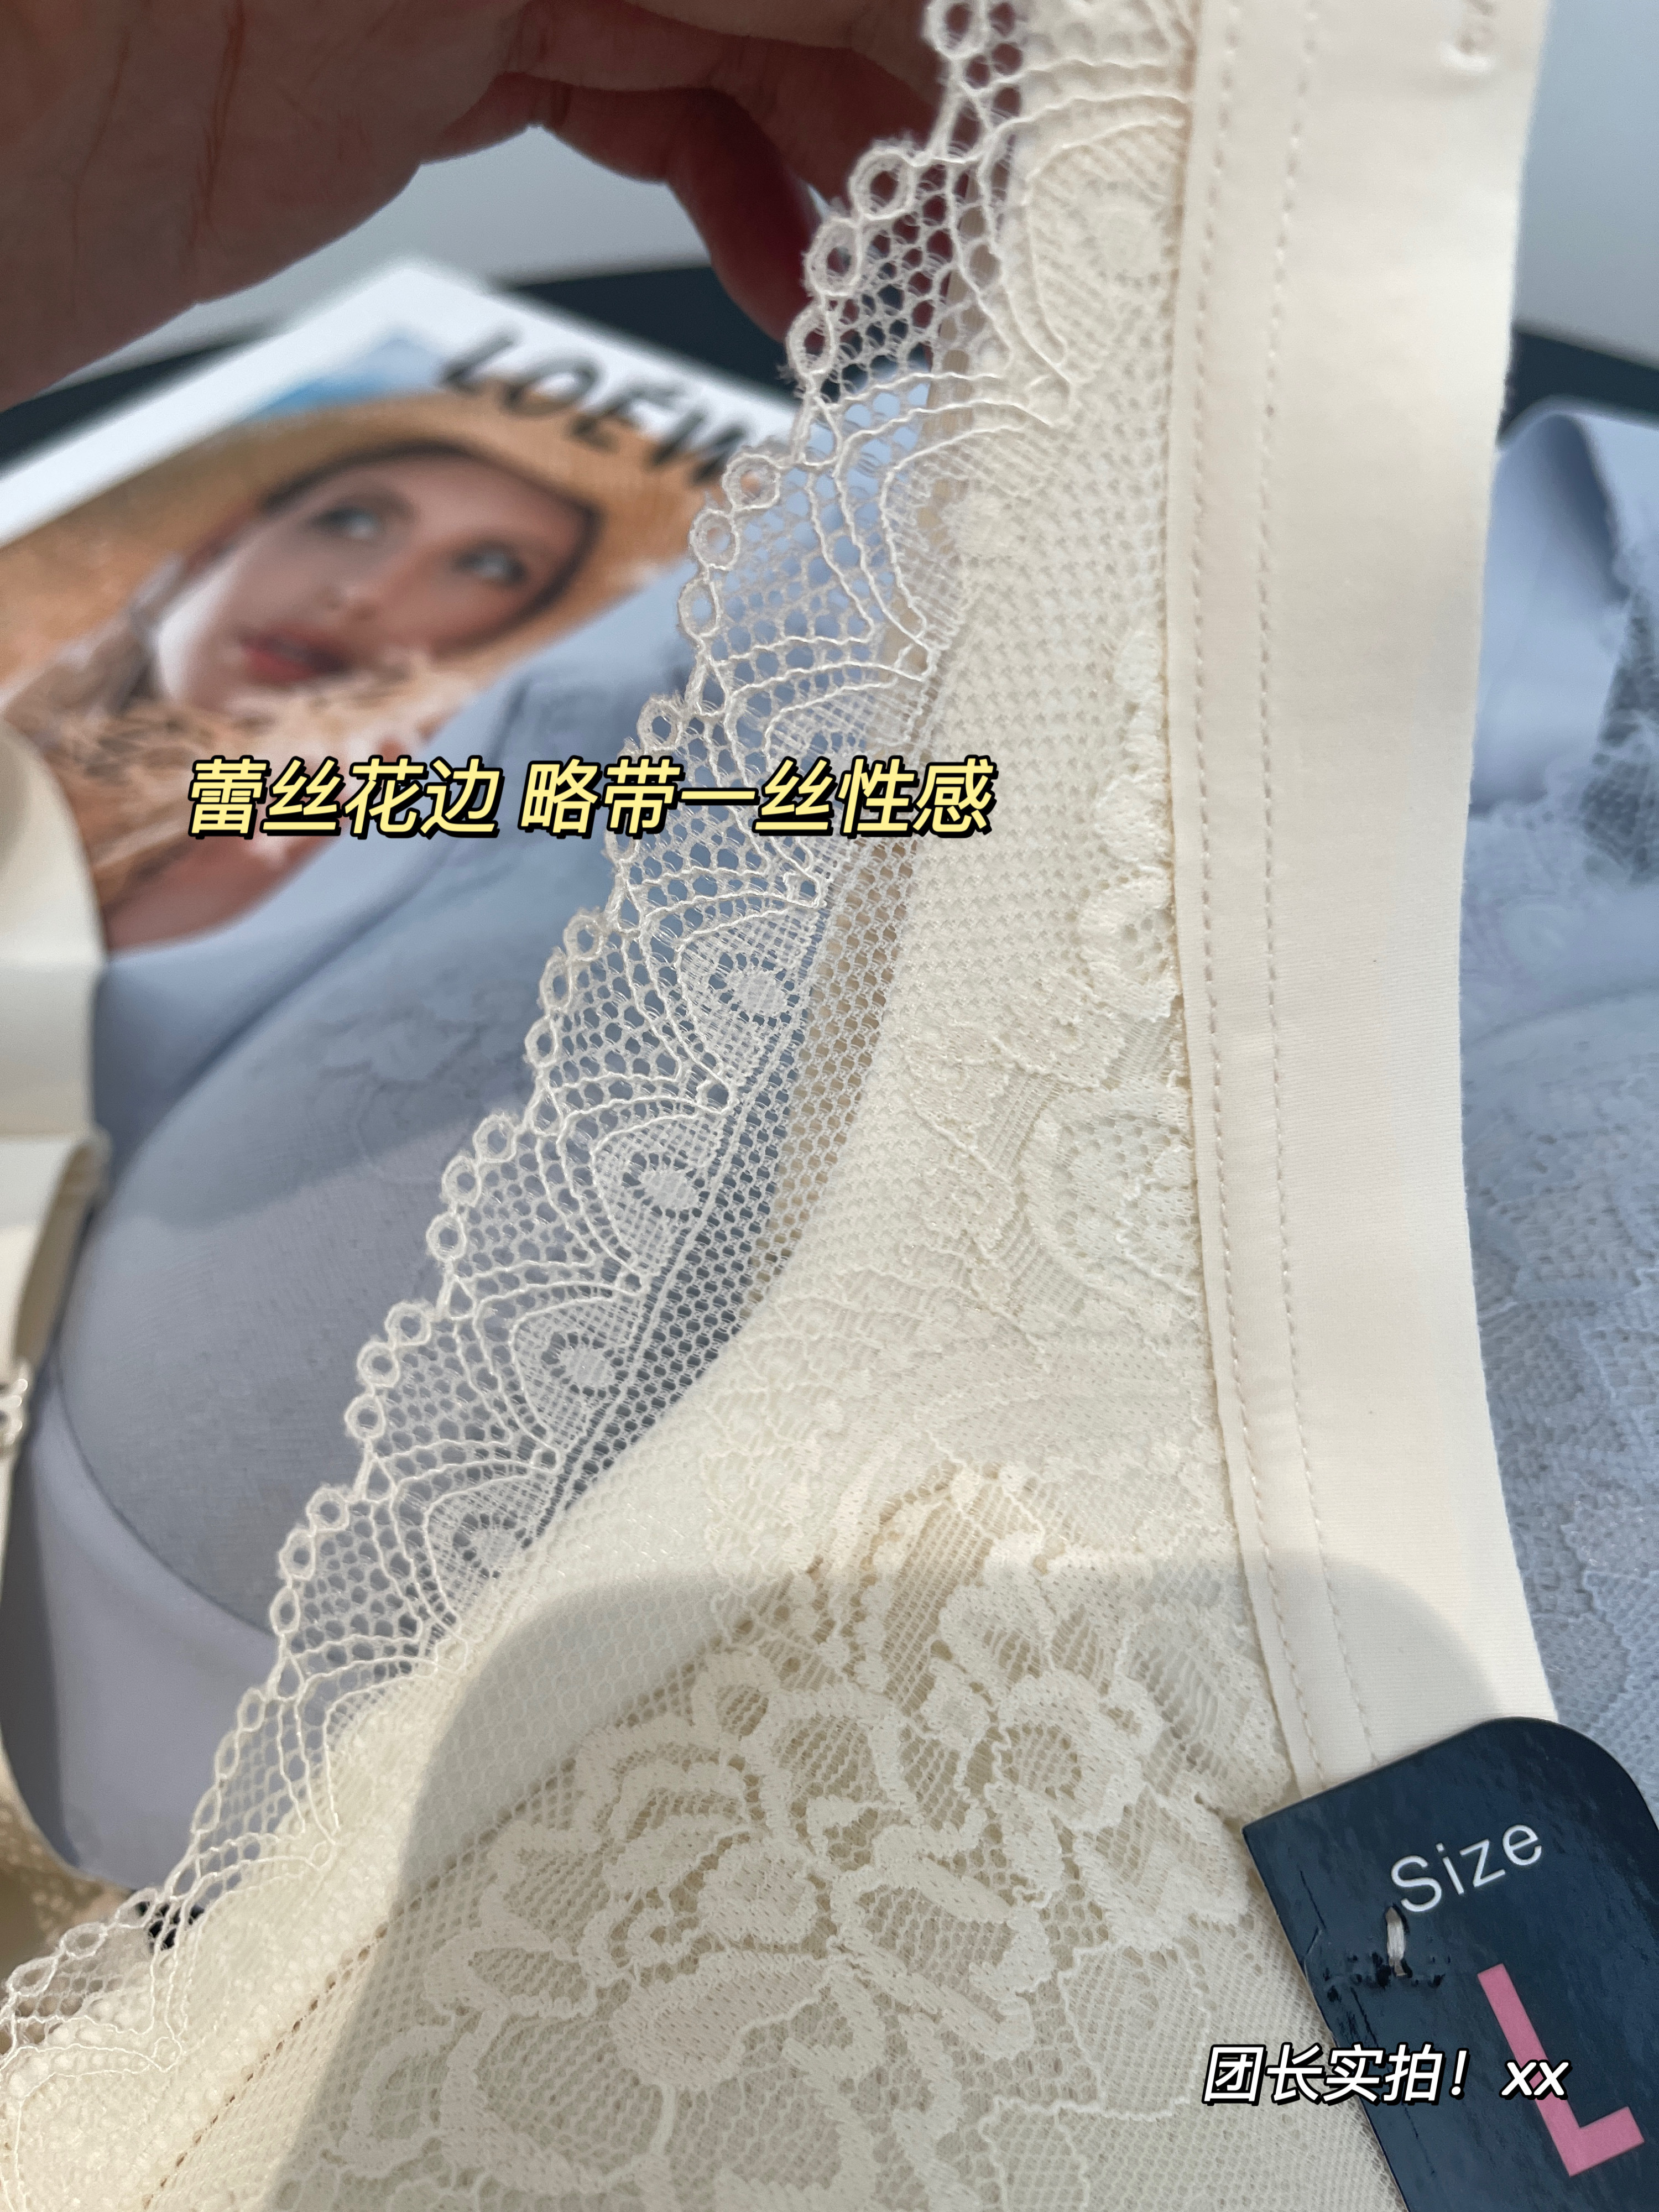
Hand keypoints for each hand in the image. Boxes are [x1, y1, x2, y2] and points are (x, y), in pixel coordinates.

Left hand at [0, 0, 935, 407]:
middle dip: (919, 80)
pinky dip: (733, 182)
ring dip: (850, 148)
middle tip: (1015, 216)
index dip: (946, 19)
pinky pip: (640, 98)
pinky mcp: (440, 54)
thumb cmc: (103, 38)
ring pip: (734, 24)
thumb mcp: (477, 2)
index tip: (1050, 99)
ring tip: (918, 270)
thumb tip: (923, 25)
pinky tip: (793, 267)